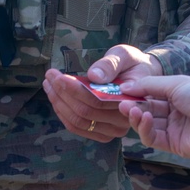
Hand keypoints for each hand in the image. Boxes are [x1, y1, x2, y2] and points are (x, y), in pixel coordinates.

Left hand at [42, 45, 161, 141]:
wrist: (140, 77)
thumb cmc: (131, 64)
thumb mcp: (123, 55)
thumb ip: (110, 64)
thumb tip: (94, 76)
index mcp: (131, 101)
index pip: (98, 100)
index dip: (74, 89)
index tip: (58, 75)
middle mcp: (124, 121)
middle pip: (84, 112)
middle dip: (62, 93)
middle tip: (50, 75)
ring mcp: (112, 130)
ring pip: (78, 121)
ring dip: (59, 103)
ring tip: (48, 83)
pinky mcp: (102, 134)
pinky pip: (77, 128)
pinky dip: (62, 113)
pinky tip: (54, 96)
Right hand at [117, 75, 189, 159]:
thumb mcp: (176, 84)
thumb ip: (149, 86)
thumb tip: (125, 86)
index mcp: (177, 94)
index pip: (150, 94)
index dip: (135, 93)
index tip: (120, 91)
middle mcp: (174, 112)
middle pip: (147, 110)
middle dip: (133, 106)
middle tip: (120, 103)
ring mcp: (173, 129)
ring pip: (147, 125)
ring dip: (137, 117)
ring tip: (130, 110)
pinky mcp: (173, 145)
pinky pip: (153, 138)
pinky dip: (145, 129)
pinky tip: (145, 119)